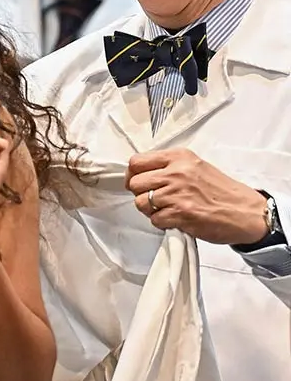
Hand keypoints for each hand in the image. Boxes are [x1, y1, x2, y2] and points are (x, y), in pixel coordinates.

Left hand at [126, 148, 267, 243]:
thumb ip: (169, 167)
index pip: (136, 162)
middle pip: (134, 183)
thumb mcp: (195, 167)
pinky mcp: (180, 214)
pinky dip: (162, 222)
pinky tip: (176, 219)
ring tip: (167, 209)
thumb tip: (142, 174)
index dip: (133, 175)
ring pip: (141, 203)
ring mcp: (177, 193)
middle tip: (154, 199)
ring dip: (150, 210)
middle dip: (141, 194)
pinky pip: (154, 219)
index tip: (138, 182)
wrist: (248, 212)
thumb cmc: (222, 191)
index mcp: (178, 157)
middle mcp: (176, 173)